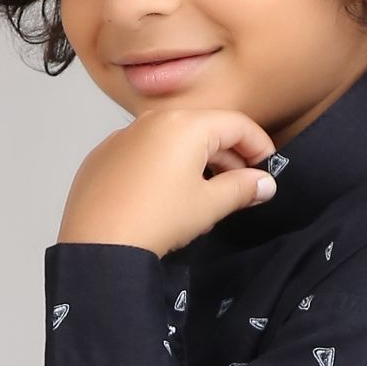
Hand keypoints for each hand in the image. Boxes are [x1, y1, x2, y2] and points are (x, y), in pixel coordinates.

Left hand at [57, 107, 279, 260]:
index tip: (268, 169)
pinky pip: (144, 155)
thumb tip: (264, 183)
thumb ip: (242, 188)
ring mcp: (124, 137)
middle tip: (242, 188)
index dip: (259, 146)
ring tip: (206, 200)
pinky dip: (163, 170)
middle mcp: (152, 120)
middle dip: (228, 158)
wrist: (98, 245)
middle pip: (204, 130)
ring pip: (173, 143)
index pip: (236, 125)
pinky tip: (167, 201)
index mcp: (185, 125)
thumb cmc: (154, 221)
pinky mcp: (104, 157)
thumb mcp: (209, 206)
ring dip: (197, 165)